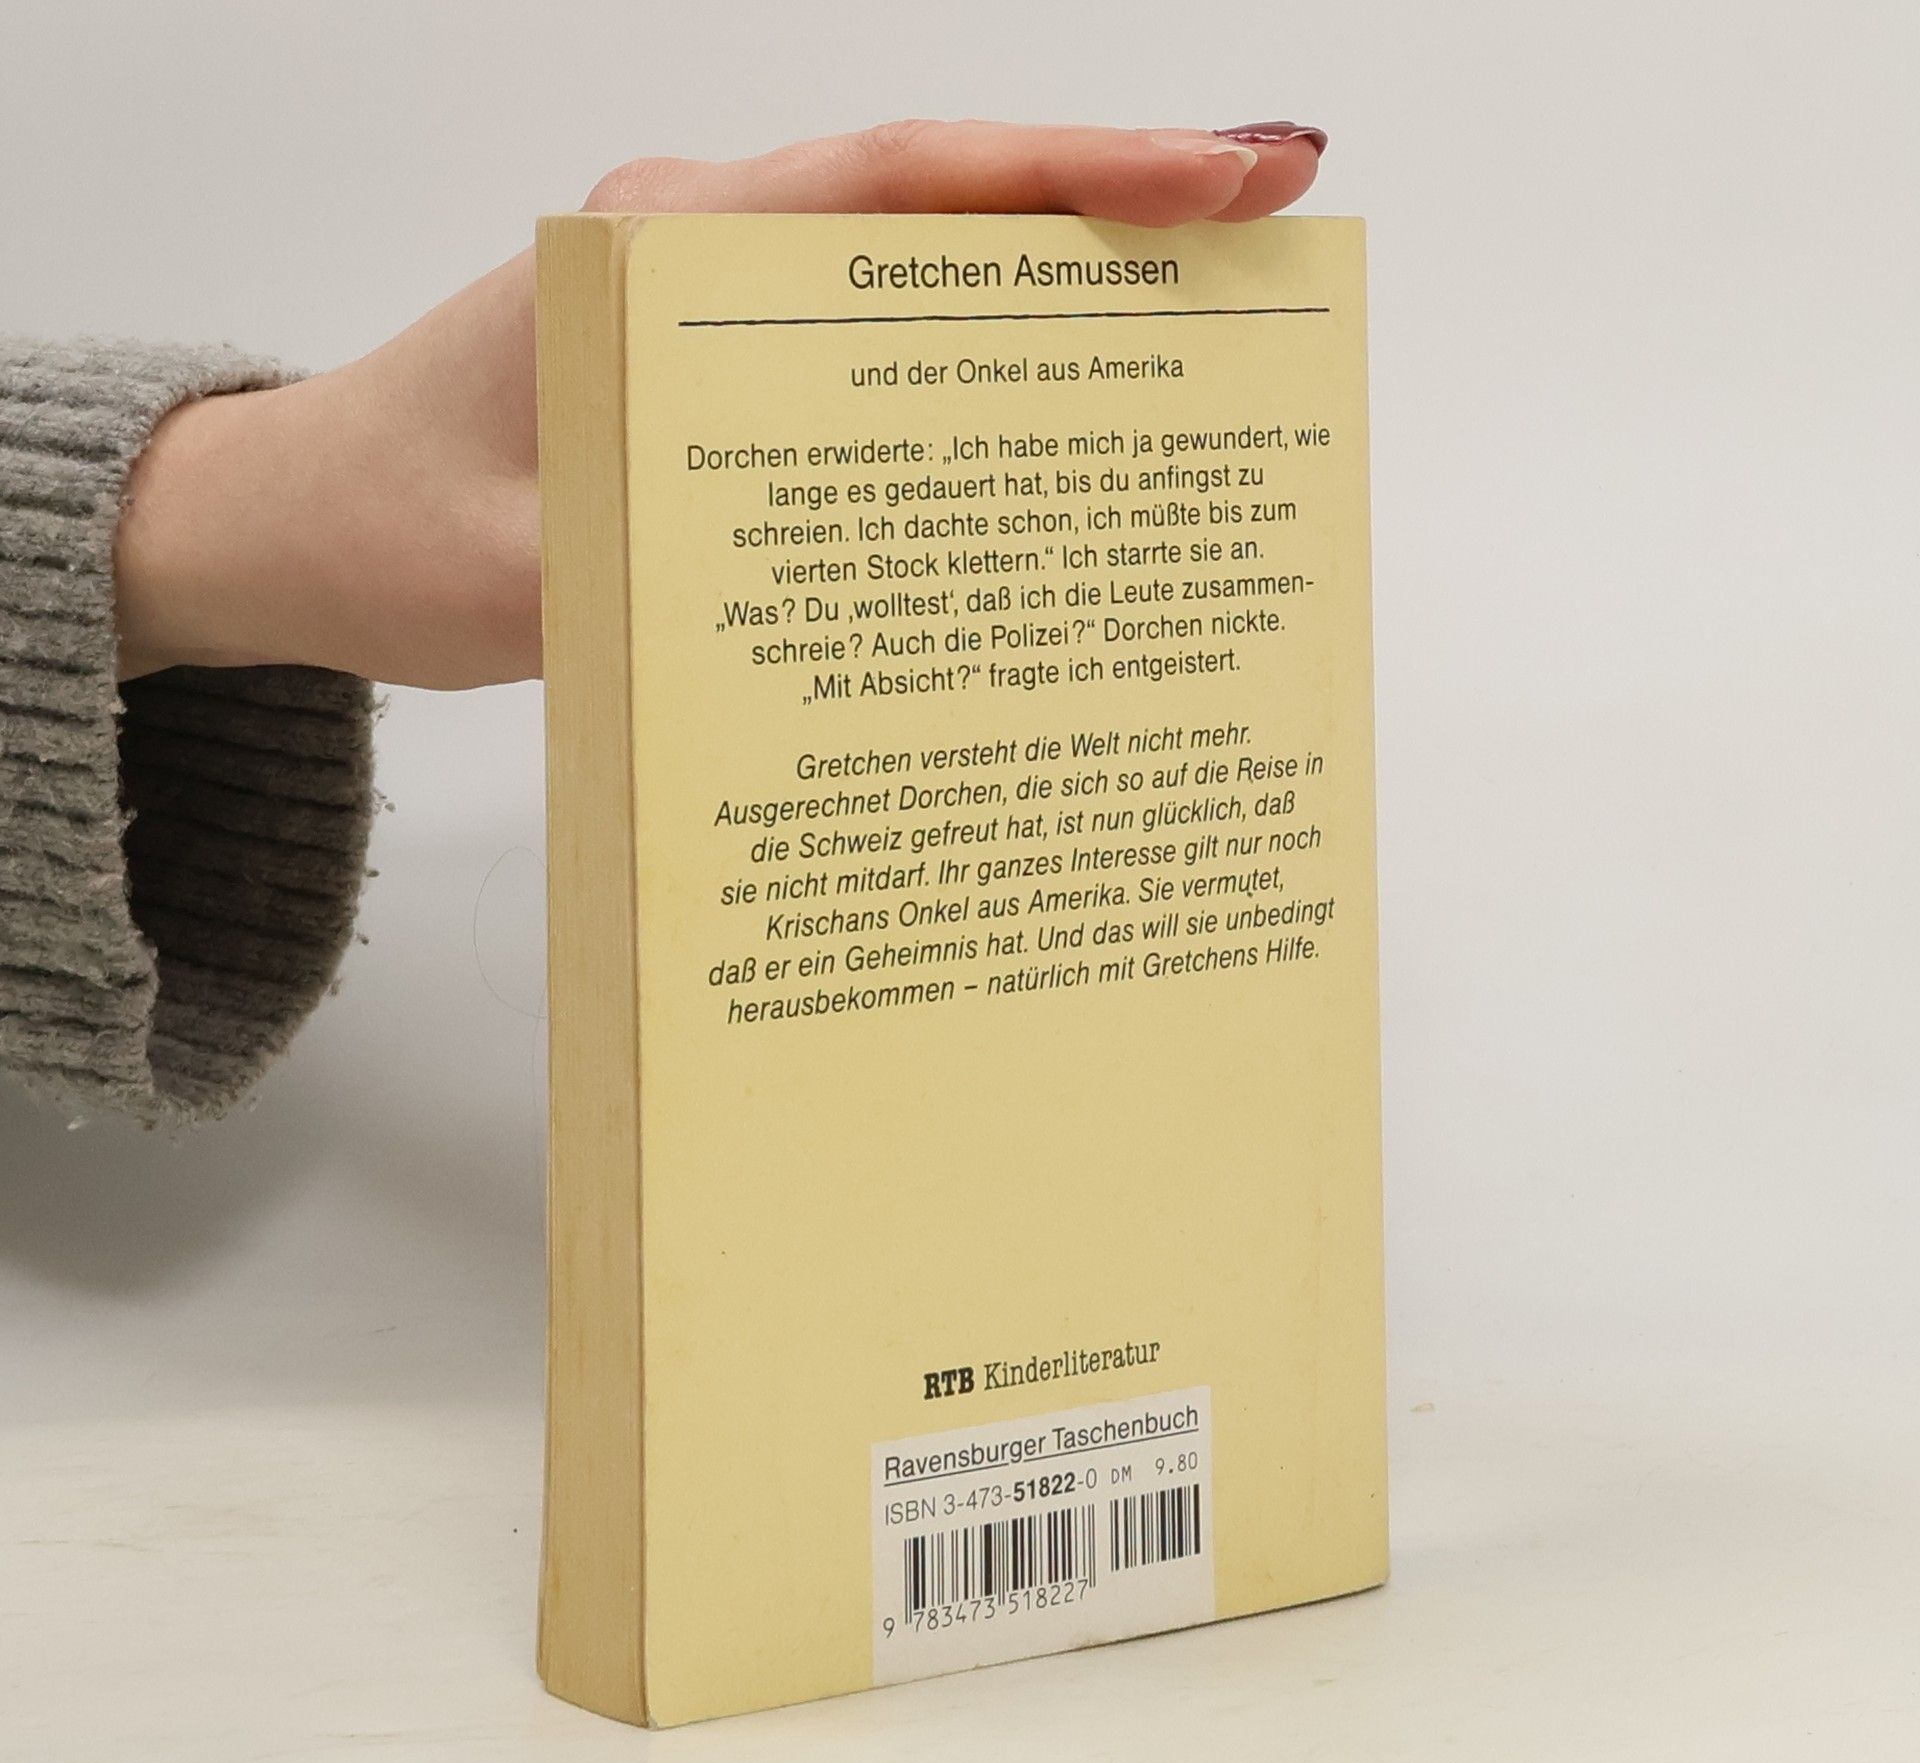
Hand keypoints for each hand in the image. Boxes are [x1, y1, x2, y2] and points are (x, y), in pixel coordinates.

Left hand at [114, 118, 1325, 688]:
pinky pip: (877, 352)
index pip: (904, 182)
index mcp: (663, 250)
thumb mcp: (529, 579)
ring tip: (1209, 333)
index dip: (1079, 172)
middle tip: (1278, 236)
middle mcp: (704, 249)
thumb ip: (679, 588)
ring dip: (1063, 294)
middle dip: (1118, 213)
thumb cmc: (394, 531)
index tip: (1234, 166)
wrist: (308, 525)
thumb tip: (861, 636)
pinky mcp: (723, 372)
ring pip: (924, 277)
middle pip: (946, 209)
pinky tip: (1053, 425)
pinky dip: (975, 373)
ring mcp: (718, 305)